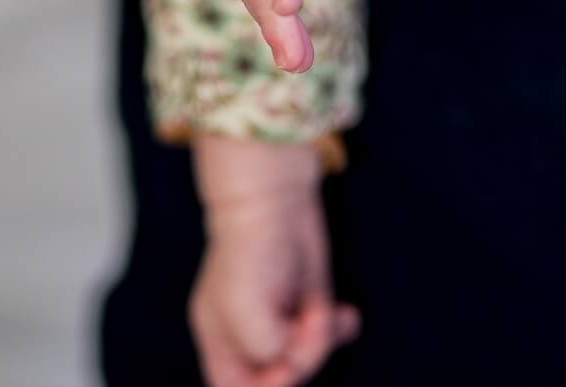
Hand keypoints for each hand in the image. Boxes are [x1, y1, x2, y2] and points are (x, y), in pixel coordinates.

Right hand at [191, 137, 360, 386]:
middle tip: (312, 325)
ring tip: (324, 311)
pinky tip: (344, 314)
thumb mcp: (243, 309)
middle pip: (277, 375)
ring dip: (322, 343)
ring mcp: (281, 318)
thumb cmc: (248, 247)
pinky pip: (328, 335)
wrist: (275, 196)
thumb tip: (289, 357)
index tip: (285, 369)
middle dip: (301, 358)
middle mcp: (250, 334)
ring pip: (307, 356)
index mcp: (221, 341)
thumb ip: (263, 348)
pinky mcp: (310, 300)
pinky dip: (340, 330)